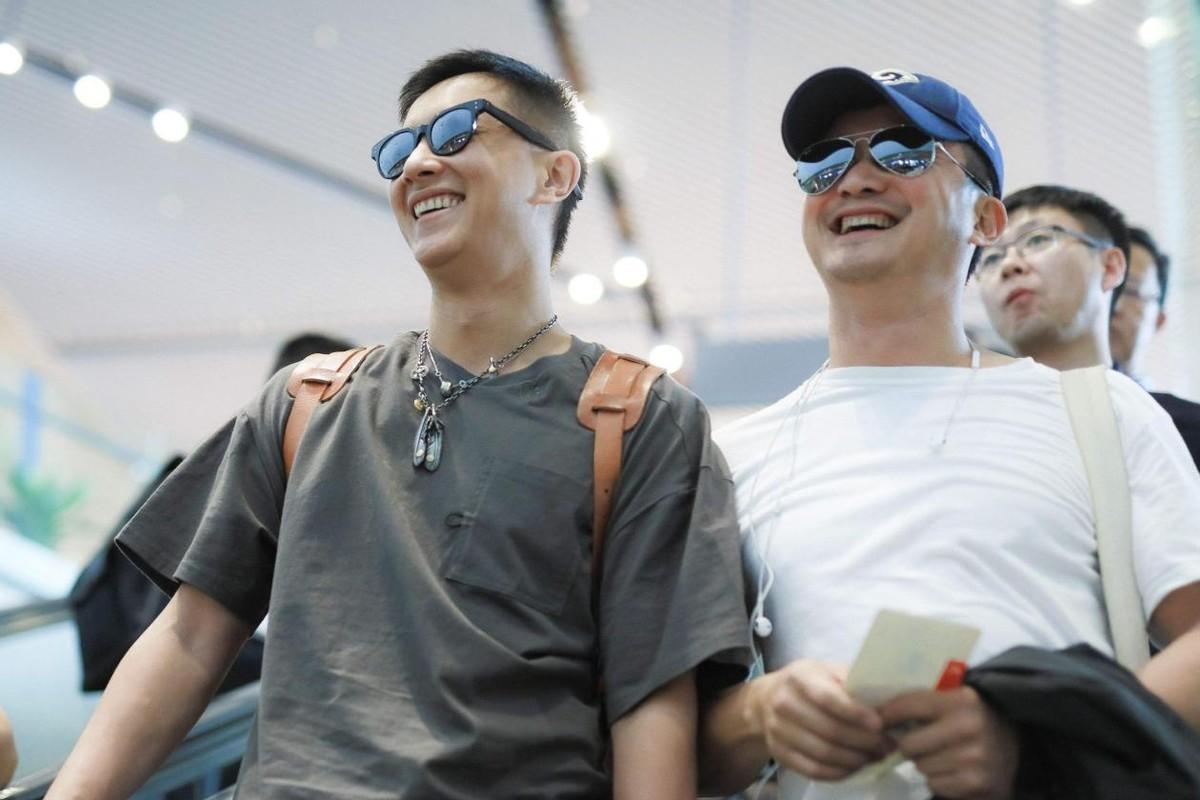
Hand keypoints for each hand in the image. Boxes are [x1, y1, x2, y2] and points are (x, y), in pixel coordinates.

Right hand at [748, 660, 892, 780]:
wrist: (767, 699)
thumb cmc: (809, 682)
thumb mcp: (827, 671)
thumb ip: (852, 682)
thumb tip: (887, 703)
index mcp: (799, 677)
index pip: (828, 698)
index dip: (856, 713)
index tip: (880, 724)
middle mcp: (784, 702)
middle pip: (829, 730)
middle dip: (864, 741)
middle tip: (886, 745)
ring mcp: (777, 730)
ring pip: (823, 753)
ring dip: (855, 759)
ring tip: (874, 757)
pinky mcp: (778, 752)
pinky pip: (812, 770)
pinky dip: (838, 773)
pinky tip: (854, 767)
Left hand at [879, 686, 1017, 799]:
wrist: (1015, 746)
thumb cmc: (972, 719)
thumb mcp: (952, 700)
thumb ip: (919, 703)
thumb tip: (874, 713)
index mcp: (960, 700)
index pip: (907, 705)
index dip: (885, 715)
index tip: (874, 721)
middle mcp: (968, 728)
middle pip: (909, 744)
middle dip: (909, 745)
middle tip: (920, 743)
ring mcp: (974, 759)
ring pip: (921, 766)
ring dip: (925, 763)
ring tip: (942, 755)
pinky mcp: (976, 784)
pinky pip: (935, 784)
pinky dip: (939, 779)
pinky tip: (953, 770)